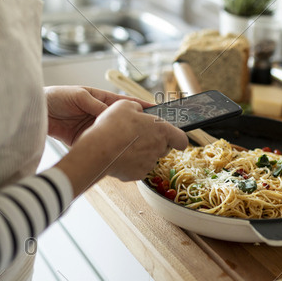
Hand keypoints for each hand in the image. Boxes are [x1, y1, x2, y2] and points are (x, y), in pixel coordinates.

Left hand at [45, 86, 151, 145]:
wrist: (37, 112)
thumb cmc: (56, 96)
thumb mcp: (78, 95)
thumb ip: (95, 104)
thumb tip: (110, 113)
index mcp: (101, 99)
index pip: (125, 102)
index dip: (140, 106)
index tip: (155, 110)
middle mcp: (100, 113)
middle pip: (122, 120)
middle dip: (136, 125)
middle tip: (150, 131)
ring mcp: (93, 127)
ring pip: (113, 134)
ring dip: (122, 139)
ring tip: (136, 143)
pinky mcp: (84, 139)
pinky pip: (99, 144)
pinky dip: (107, 149)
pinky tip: (116, 152)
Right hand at [55, 99, 188, 193]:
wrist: (99, 150)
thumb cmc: (113, 125)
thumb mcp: (126, 105)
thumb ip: (139, 108)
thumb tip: (140, 112)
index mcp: (162, 130)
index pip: (182, 139)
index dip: (178, 138)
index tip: (173, 137)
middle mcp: (159, 148)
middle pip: (164, 148)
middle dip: (155, 142)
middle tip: (138, 136)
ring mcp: (149, 164)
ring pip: (150, 158)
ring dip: (141, 152)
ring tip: (124, 145)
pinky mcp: (137, 175)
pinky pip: (137, 168)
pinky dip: (130, 163)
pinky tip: (119, 155)